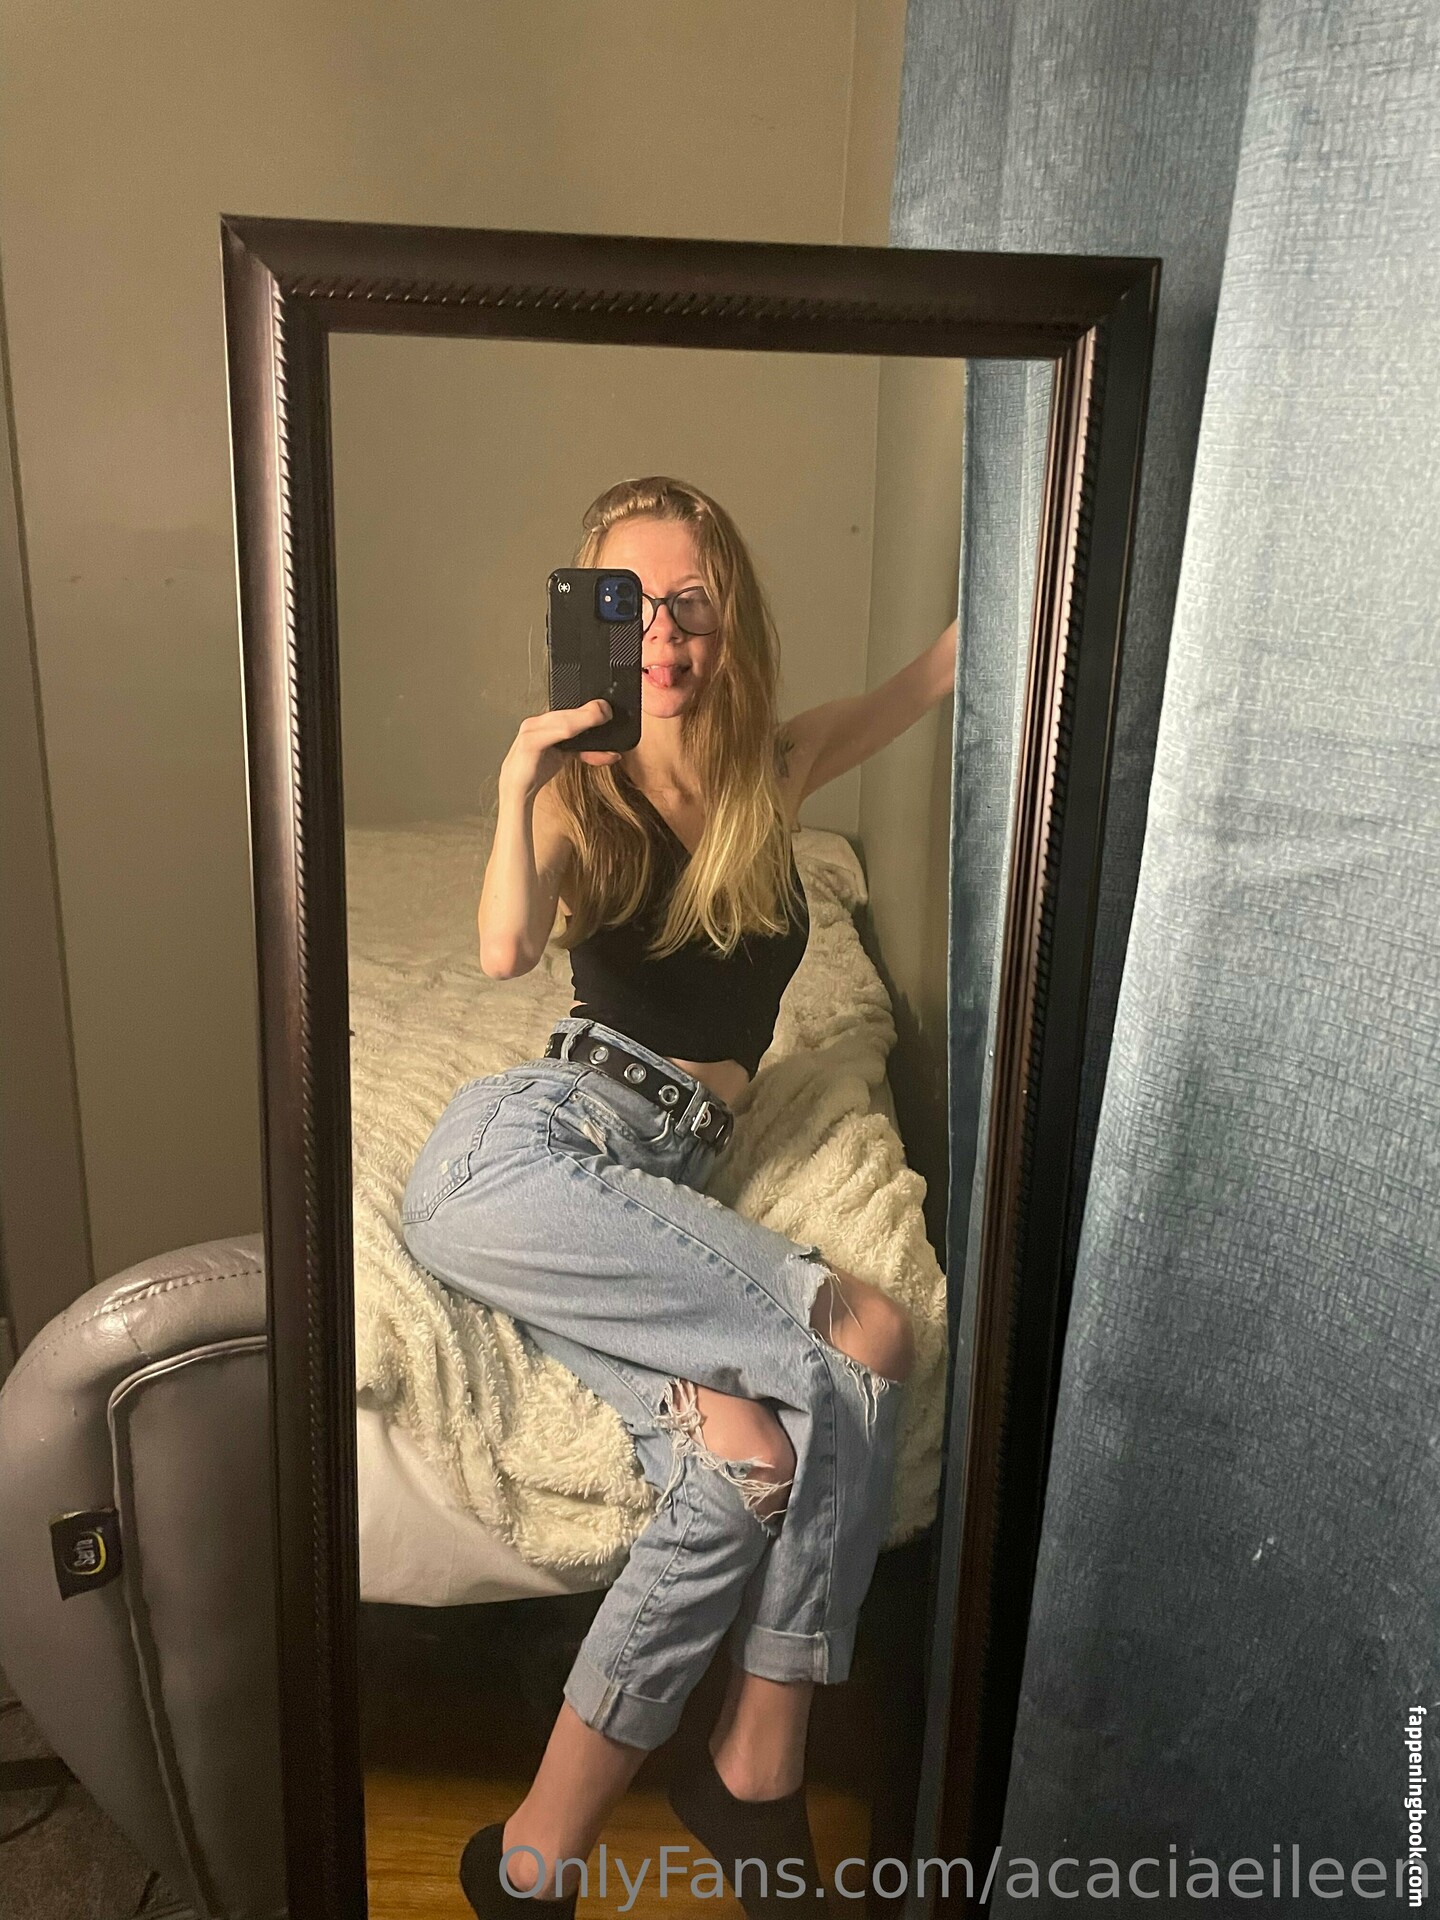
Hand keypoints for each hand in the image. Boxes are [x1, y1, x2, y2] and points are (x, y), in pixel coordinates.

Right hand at [498, 700, 622, 799]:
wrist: (516, 791)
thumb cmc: (536, 770)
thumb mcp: (565, 756)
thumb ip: (584, 750)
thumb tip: (610, 751)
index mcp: (545, 722)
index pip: (570, 711)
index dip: (590, 709)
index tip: (607, 711)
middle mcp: (537, 722)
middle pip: (567, 712)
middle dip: (590, 712)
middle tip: (608, 712)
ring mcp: (531, 731)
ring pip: (561, 721)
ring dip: (582, 719)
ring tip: (601, 717)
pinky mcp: (528, 743)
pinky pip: (549, 735)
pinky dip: (566, 732)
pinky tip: (575, 733)